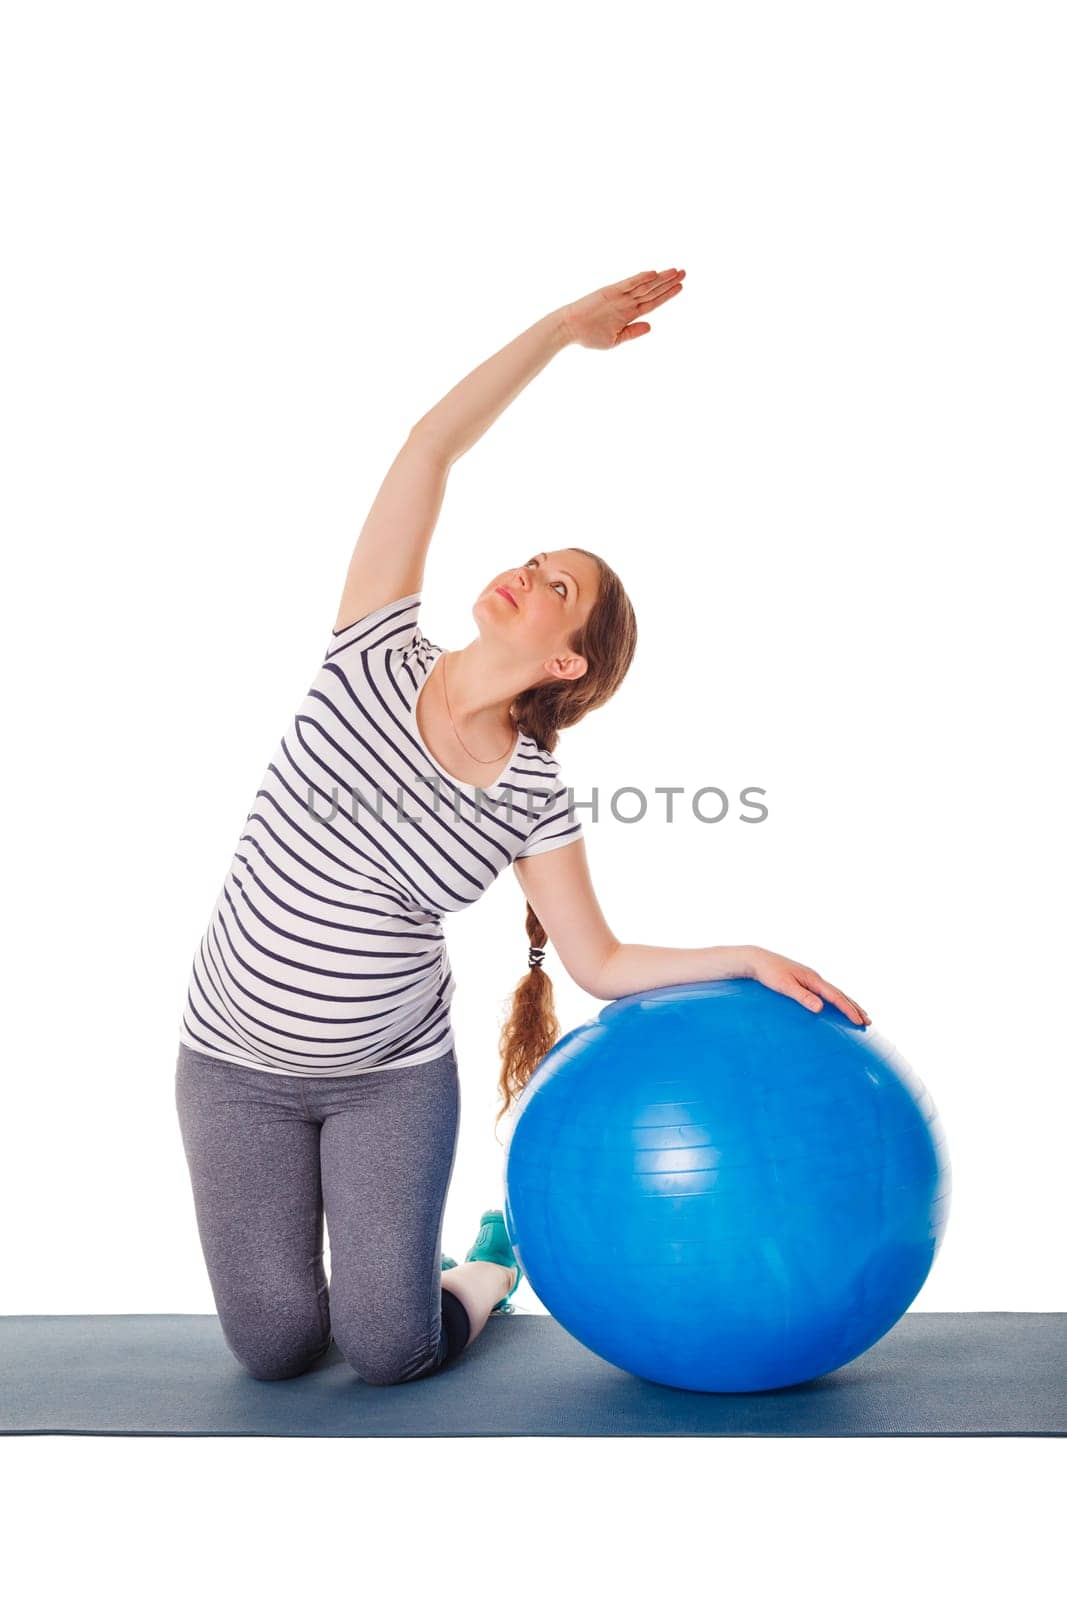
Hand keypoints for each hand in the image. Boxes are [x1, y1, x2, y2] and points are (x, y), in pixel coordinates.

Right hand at [561, 267, 685, 349]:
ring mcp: (619, 296)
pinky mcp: (610, 292)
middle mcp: (627, 302)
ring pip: (644, 285)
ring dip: (660, 278)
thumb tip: (651, 326)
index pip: (652, 302)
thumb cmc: (588, 336)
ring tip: (675, 271)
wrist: (569, 329)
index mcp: (629, 314)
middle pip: (652, 290)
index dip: (667, 294)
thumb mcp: (615, 340)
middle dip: (668, 282)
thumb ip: (633, 332)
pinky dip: (640, 278)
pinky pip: (628, 284)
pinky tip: (653, 274)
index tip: (680, 287)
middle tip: (684, 272)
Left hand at [742, 946, 870, 1025]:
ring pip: (835, 993)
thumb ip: (802, 997)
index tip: (860, 1021)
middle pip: (840, 994)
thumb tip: (821, 1008)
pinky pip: (825, 993)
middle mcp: (815, 978)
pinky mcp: (804, 981)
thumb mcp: (784, 986)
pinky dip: (836, 1001)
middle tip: (868, 1021)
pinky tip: (834, 1006)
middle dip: (855, 1008)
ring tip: (859, 1014)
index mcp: (813, 979)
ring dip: (848, 1004)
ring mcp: (810, 979)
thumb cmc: (769, 973)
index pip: (836, 996)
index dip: (849, 1010)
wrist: (757, 960)